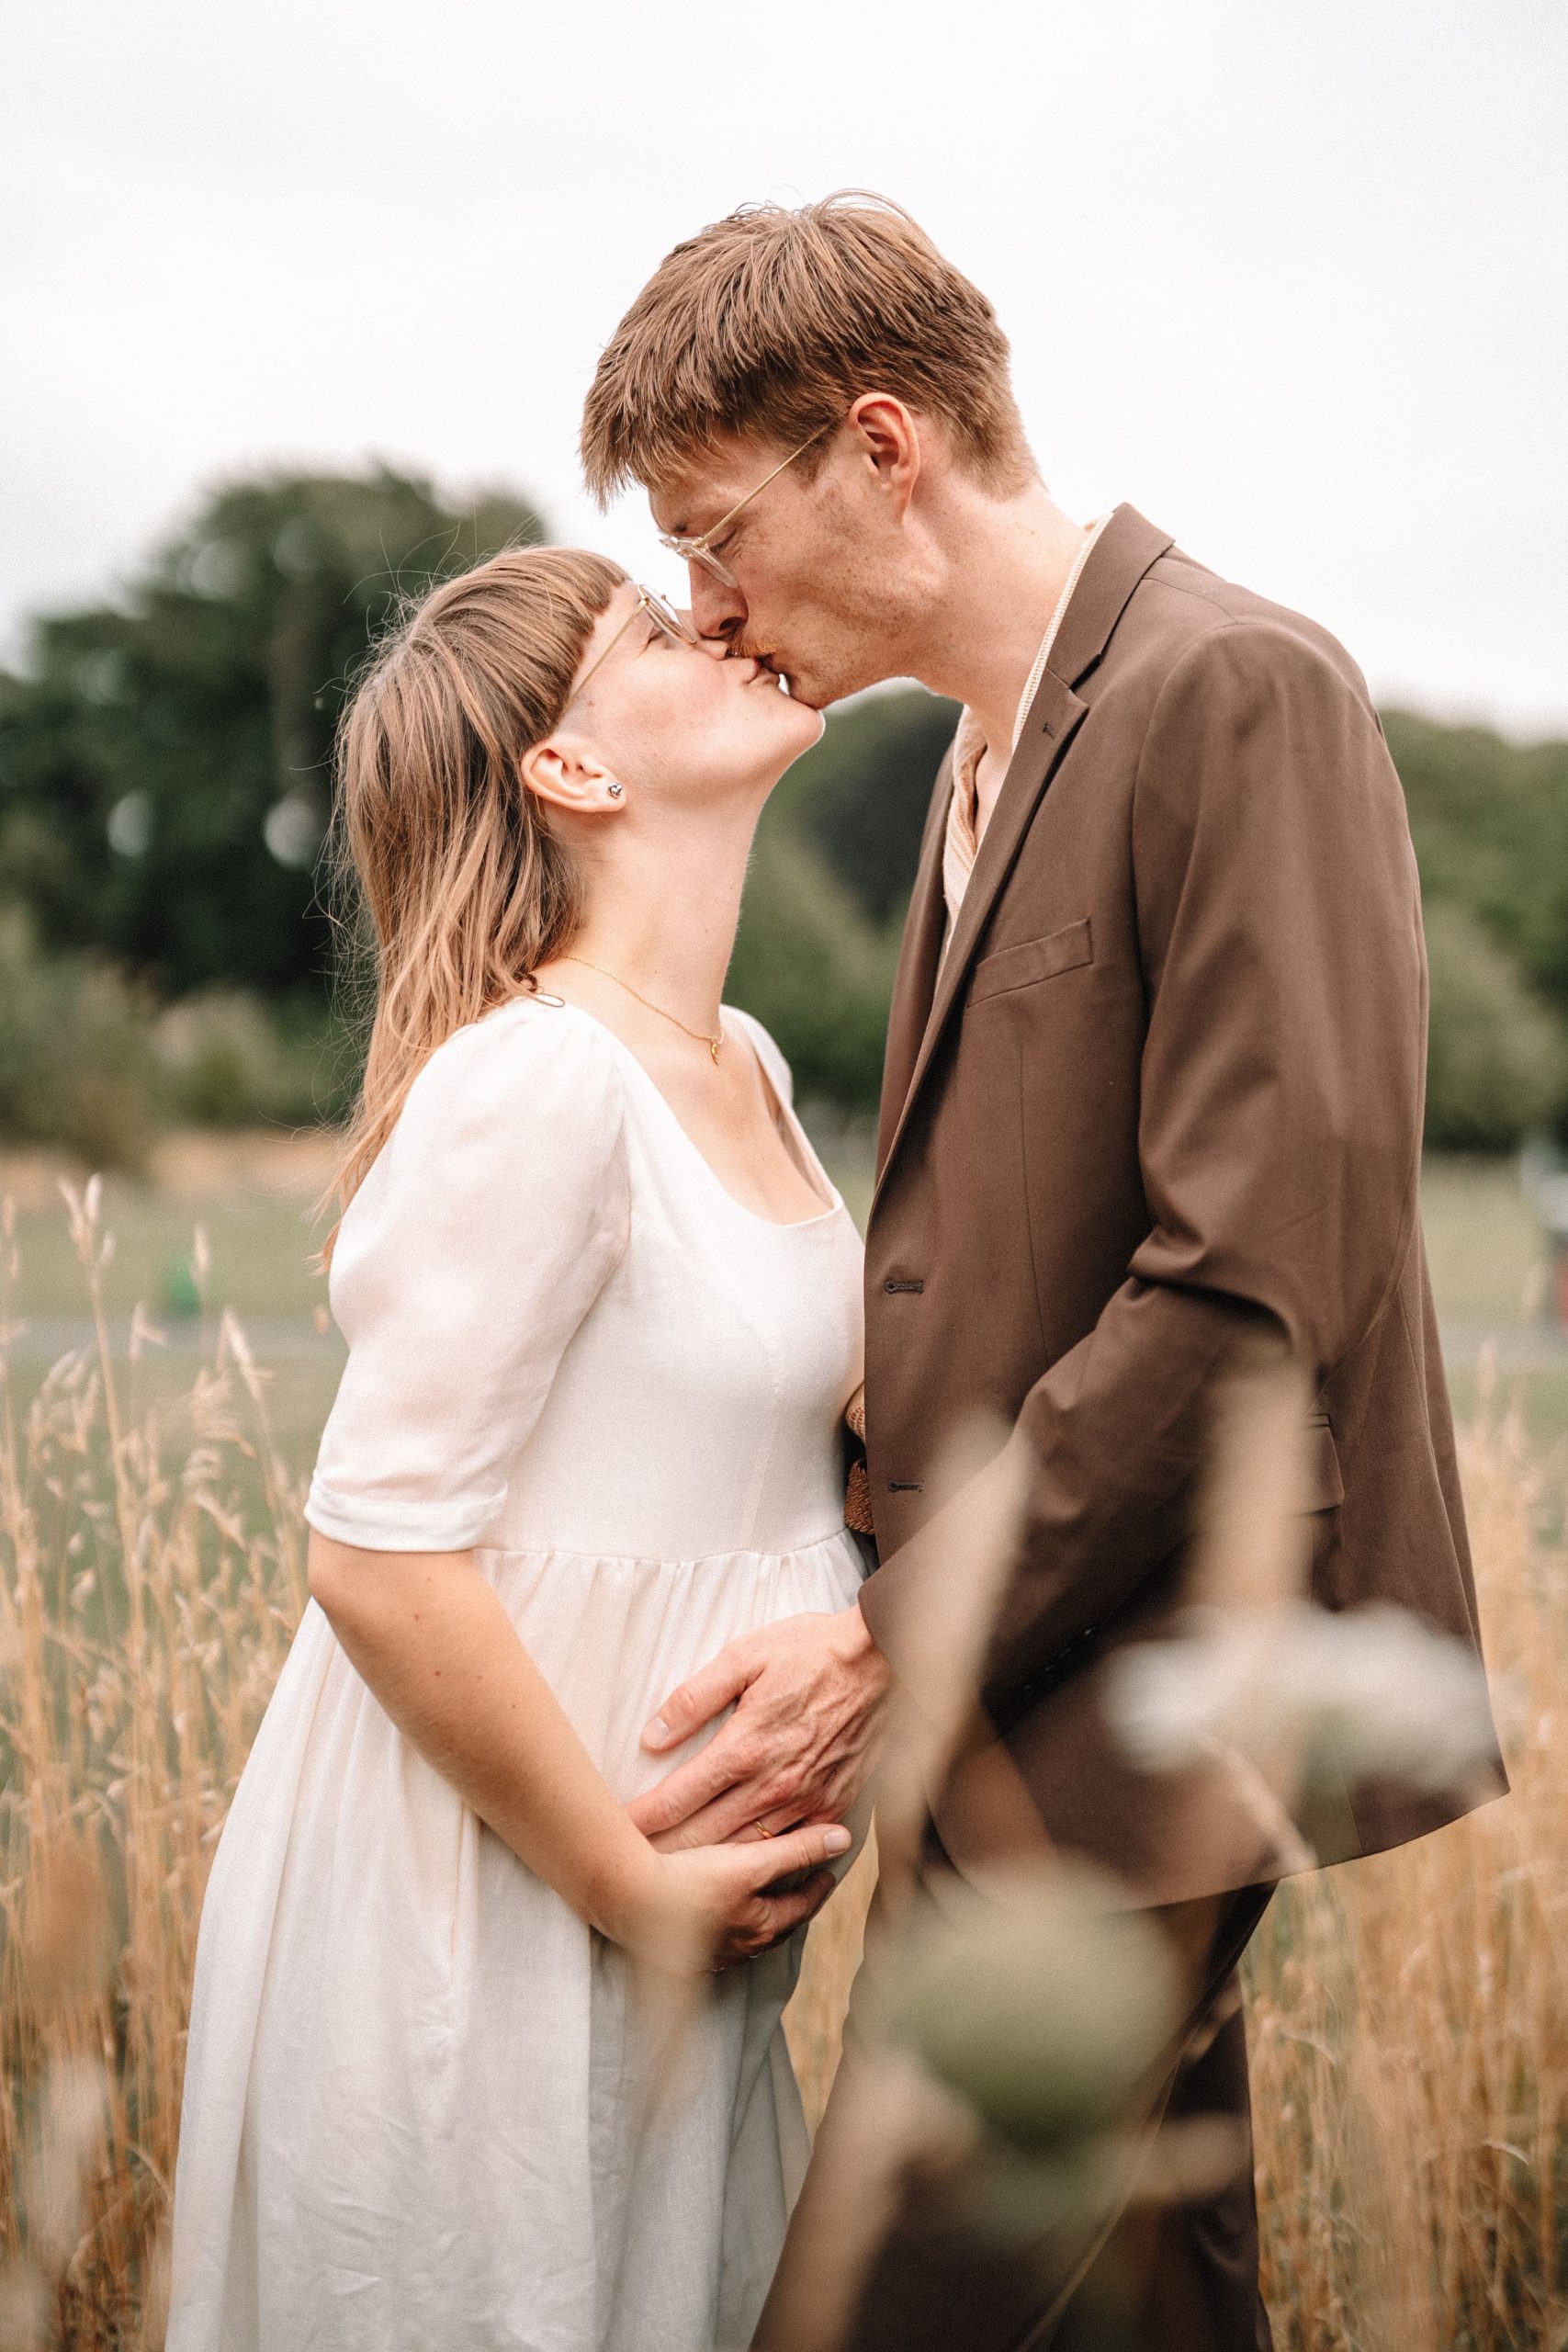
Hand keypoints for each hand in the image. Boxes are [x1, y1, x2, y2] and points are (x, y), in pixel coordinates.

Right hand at [601, 1821, 852, 1971]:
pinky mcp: (676, 1947)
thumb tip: (843, 1839)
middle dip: (790, 1906)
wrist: (625, 1900)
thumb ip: (797, 1850)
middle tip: (802, 1889)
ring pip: (744, 1934)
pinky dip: (724, 1921)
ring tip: (762, 1901)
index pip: (800, 1908)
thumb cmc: (690, 1881)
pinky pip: (713, 1935)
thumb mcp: (751, 1862)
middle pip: (775, 1926)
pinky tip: (714, 1913)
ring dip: (757, 1916)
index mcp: (758, 1928)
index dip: (817, 1887)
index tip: (828, 1874)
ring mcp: (705, 1952)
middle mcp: (736, 1948)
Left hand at [627, 1606, 890, 1849]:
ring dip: (708, 1865)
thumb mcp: (746, 1655)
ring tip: (673, 1877)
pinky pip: (791, 1848)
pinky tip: (740, 1868)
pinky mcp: (834, 1807)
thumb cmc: (812, 1651)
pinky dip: (761, 1862)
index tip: (616, 1831)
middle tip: (632, 1865)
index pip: (679, 1798)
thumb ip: (695, 1697)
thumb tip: (652, 1735)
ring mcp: (807, 1801)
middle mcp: (774, 1785)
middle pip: (705, 1836)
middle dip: (665, 1853)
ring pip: (746, 1851)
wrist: (886, 1660)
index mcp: (746, 1746)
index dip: (643, 1819)